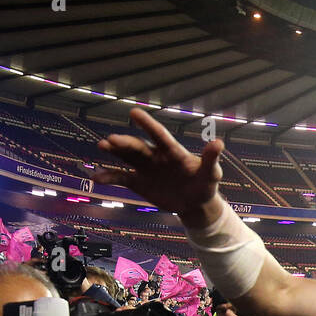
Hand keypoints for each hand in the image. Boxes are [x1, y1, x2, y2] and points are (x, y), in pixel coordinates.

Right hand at [95, 108, 225, 228]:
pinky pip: (121, 178)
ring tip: (102, 146)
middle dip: (125, 143)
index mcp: (172, 152)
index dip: (147, 125)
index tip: (134, 113)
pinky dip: (109, 177)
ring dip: (114, 152)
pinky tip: (96, 177)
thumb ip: (211, 159)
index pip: (159, 135)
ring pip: (126, 157)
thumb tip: (218, 142)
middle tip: (111, 139)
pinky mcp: (138, 182)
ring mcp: (145, 168)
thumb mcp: (211, 173)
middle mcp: (155, 156)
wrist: (194, 203)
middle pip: (138, 146)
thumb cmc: (205, 184)